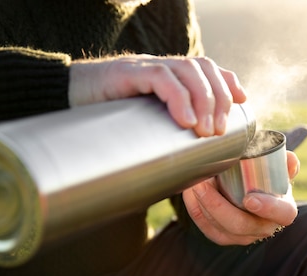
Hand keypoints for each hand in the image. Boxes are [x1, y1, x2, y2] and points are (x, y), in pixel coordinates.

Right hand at [68, 55, 246, 136]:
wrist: (64, 102)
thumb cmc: (107, 122)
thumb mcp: (145, 131)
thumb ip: (166, 144)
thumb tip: (186, 178)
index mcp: (170, 78)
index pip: (208, 69)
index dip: (228, 82)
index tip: (243, 103)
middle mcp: (162, 68)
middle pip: (204, 70)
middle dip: (220, 99)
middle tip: (219, 132)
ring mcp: (146, 68)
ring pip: (188, 71)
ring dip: (204, 100)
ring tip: (205, 130)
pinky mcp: (128, 73)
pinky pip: (160, 77)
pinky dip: (178, 97)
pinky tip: (184, 120)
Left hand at [182, 151, 300, 245]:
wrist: (254, 193)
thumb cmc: (268, 181)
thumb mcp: (280, 170)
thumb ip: (287, 164)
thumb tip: (289, 159)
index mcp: (283, 212)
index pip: (281, 214)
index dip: (267, 208)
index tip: (250, 198)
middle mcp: (263, 229)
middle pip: (240, 225)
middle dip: (218, 205)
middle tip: (203, 183)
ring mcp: (242, 236)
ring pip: (220, 228)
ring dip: (203, 206)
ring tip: (193, 183)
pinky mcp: (223, 237)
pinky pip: (207, 228)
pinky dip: (195, 211)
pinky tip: (188, 193)